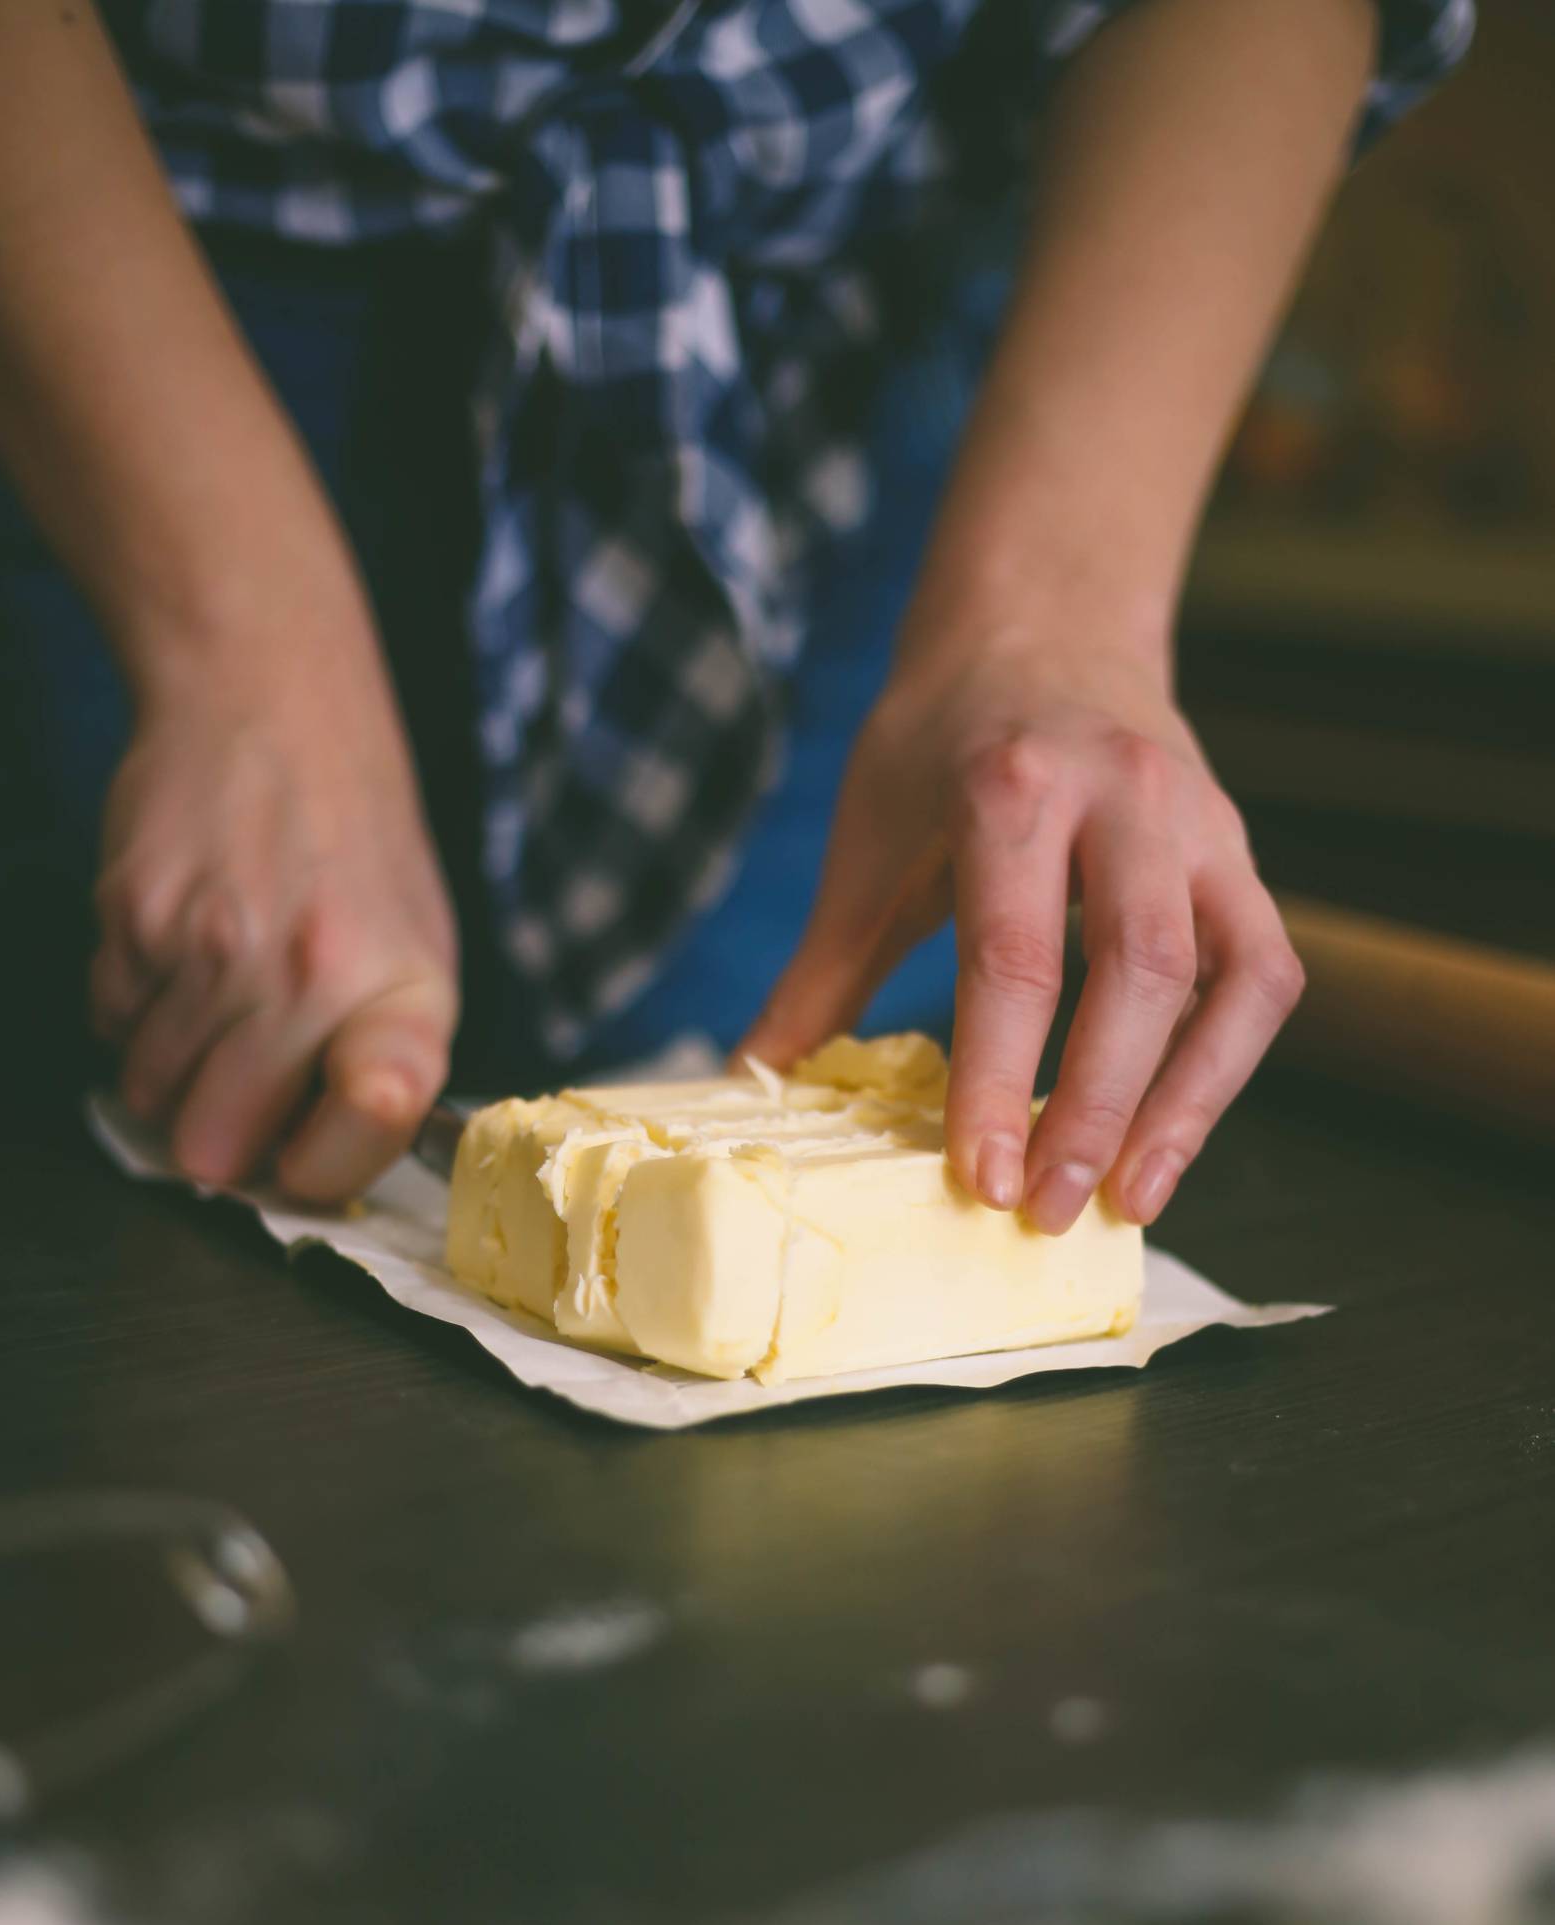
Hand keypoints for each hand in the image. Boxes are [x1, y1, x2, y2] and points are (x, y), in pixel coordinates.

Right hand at [91, 618, 459, 1202]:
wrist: (275, 704)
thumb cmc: (358, 847)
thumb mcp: (420, 952)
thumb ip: (386, 1064)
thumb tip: (319, 1171)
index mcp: (405, 995)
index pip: (365, 1135)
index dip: (324, 1167)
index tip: (308, 1153)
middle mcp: (312, 978)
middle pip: (217, 1149)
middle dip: (220, 1137)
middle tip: (244, 1088)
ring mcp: (213, 950)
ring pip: (148, 1096)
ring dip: (170, 1074)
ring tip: (216, 1003)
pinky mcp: (133, 917)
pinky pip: (109, 1025)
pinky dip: (134, 1011)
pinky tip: (179, 955)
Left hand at [744, 634, 1302, 1227]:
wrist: (1044, 625)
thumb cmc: (944, 740)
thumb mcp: (869, 839)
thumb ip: (822, 970)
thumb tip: (750, 1078)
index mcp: (1014, 787)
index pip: (1014, 956)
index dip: (998, 1078)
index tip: (979, 1178)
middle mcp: (1127, 798)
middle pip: (1138, 971)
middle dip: (1096, 1106)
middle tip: (1049, 1210)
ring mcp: (1200, 826)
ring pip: (1229, 978)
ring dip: (1185, 1103)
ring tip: (1132, 1200)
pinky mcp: (1240, 857)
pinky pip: (1263, 973)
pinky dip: (1226, 1064)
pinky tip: (1170, 1136)